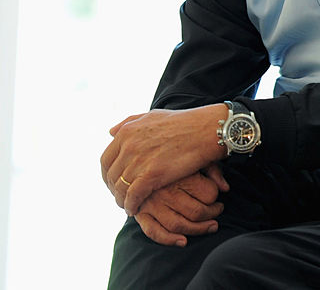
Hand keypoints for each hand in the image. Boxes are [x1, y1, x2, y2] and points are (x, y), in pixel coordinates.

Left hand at [101, 104, 228, 215]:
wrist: (208, 130)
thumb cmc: (185, 122)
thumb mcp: (153, 115)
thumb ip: (130, 122)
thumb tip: (111, 132)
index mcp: (127, 132)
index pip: (105, 160)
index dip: (108, 174)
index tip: (115, 181)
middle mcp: (129, 146)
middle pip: (111, 176)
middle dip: (113, 188)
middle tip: (121, 195)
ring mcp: (139, 161)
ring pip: (120, 188)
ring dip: (121, 199)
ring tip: (128, 205)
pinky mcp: (151, 175)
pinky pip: (132, 196)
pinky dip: (131, 205)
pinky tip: (135, 209)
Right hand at [134, 165, 229, 246]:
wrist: (139, 156)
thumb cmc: (174, 156)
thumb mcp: (196, 156)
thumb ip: (213, 170)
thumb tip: (225, 188)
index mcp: (183, 175)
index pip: (209, 194)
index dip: (217, 198)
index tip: (218, 197)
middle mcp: (167, 191)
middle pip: (196, 212)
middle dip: (212, 215)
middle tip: (217, 212)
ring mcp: (153, 204)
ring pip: (179, 225)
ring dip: (198, 230)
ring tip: (210, 226)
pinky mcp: (141, 213)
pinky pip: (154, 232)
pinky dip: (169, 240)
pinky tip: (183, 241)